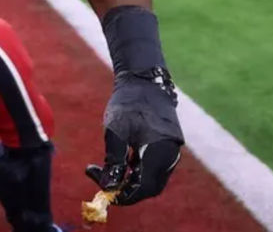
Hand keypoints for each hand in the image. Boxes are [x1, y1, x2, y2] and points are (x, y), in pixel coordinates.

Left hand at [86, 67, 183, 204]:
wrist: (144, 78)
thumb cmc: (128, 103)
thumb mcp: (116, 132)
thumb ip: (113, 161)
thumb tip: (108, 187)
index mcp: (160, 154)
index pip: (144, 189)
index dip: (124, 195)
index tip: (104, 190)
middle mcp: (170, 156)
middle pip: (149, 187)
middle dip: (125, 188)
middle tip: (102, 181)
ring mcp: (170, 151)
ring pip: (150, 177)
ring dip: (129, 178)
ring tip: (105, 168)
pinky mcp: (166, 145)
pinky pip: (152, 165)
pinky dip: (135, 168)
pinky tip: (120, 159)